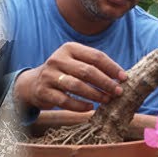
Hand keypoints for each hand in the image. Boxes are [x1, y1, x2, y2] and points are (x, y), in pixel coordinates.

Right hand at [13, 42, 127, 112]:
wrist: (33, 83)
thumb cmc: (63, 72)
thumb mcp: (75, 62)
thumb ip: (93, 65)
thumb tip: (121, 77)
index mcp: (69, 48)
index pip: (96, 56)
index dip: (112, 68)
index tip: (124, 79)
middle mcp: (57, 59)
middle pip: (87, 71)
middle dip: (105, 83)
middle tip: (118, 92)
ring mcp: (49, 75)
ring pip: (76, 85)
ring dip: (95, 94)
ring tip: (106, 100)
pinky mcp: (43, 91)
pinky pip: (65, 100)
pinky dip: (80, 106)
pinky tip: (90, 107)